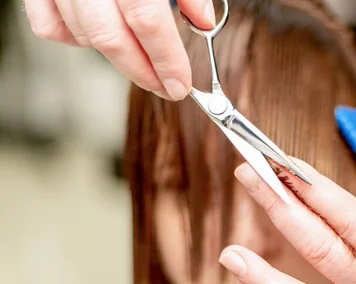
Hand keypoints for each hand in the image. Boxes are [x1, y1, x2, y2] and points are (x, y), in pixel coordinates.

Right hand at [23, 0, 215, 99]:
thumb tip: (202, 21)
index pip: (146, 20)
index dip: (166, 59)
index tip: (180, 84)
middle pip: (110, 37)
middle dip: (142, 71)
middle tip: (164, 87)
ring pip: (82, 35)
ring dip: (115, 56)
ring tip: (140, 57)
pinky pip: (49, 26)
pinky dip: (76, 38)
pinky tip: (100, 33)